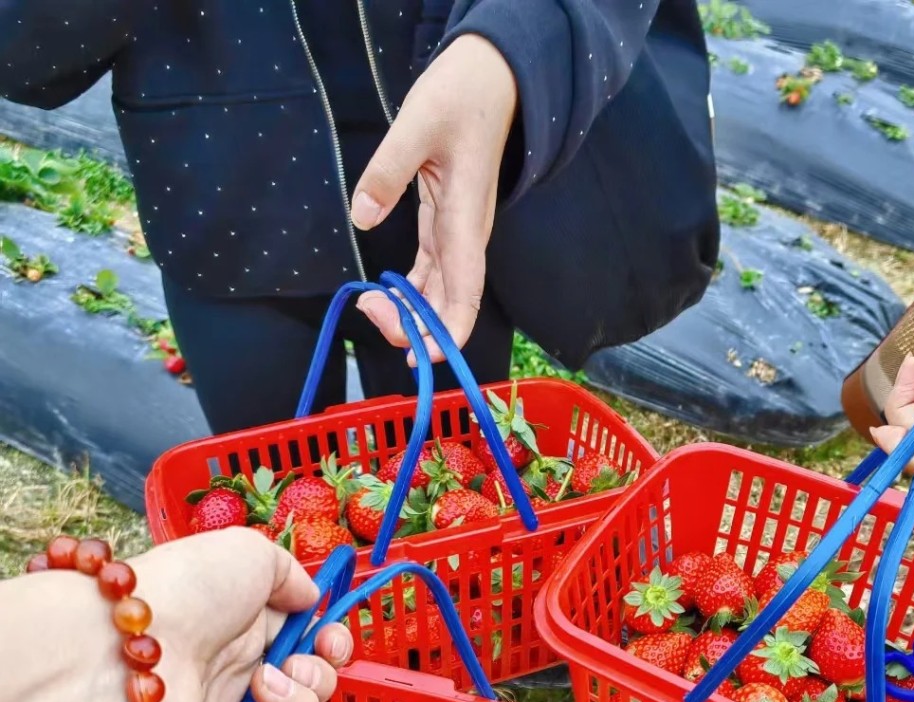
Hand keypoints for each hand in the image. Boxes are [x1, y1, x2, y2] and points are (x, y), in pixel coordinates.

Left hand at [132, 530, 351, 701]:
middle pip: (312, 693)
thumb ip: (291, 574)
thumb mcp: (248, 553)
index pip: (308, 649)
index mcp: (247, 631)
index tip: (329, 640)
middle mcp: (238, 679)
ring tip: (263, 689)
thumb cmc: (183, 593)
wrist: (126, 651)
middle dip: (318, 678)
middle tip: (291, 664)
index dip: (330, 648)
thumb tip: (311, 599)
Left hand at [351, 34, 517, 358]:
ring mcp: (458, 234)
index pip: (464, 296)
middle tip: (372, 315)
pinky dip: (411, 292)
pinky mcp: (447, 225)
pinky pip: (432, 273)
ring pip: (440, 293)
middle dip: (417, 326)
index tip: (420, 356)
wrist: (493, 76)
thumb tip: (363, 218)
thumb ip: (388, 171)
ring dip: (411, 311)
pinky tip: (387, 295)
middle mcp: (466, 237)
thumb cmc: (462, 95)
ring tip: (372, 307)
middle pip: (450, 305)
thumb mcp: (418, 122)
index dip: (448, 335)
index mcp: (465, 222)